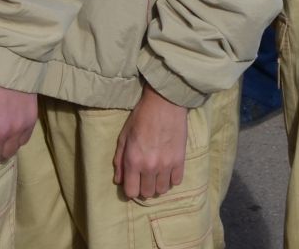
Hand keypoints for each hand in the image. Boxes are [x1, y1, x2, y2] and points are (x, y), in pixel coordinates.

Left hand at [113, 85, 188, 200]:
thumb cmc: (141, 117)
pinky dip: (171, 179)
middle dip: (144, 188)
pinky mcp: (180, 161)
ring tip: (156, 174)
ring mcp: (166, 165)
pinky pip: (176, 182)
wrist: (165, 104)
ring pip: (162, 190)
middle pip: (147, 193)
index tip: (132, 182)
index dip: (131, 189)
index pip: (131, 192)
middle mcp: (150, 167)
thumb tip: (118, 180)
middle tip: (144, 177)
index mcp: (133, 160)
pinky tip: (167, 169)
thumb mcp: (124, 136)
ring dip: (158, 184)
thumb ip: (120, 160)